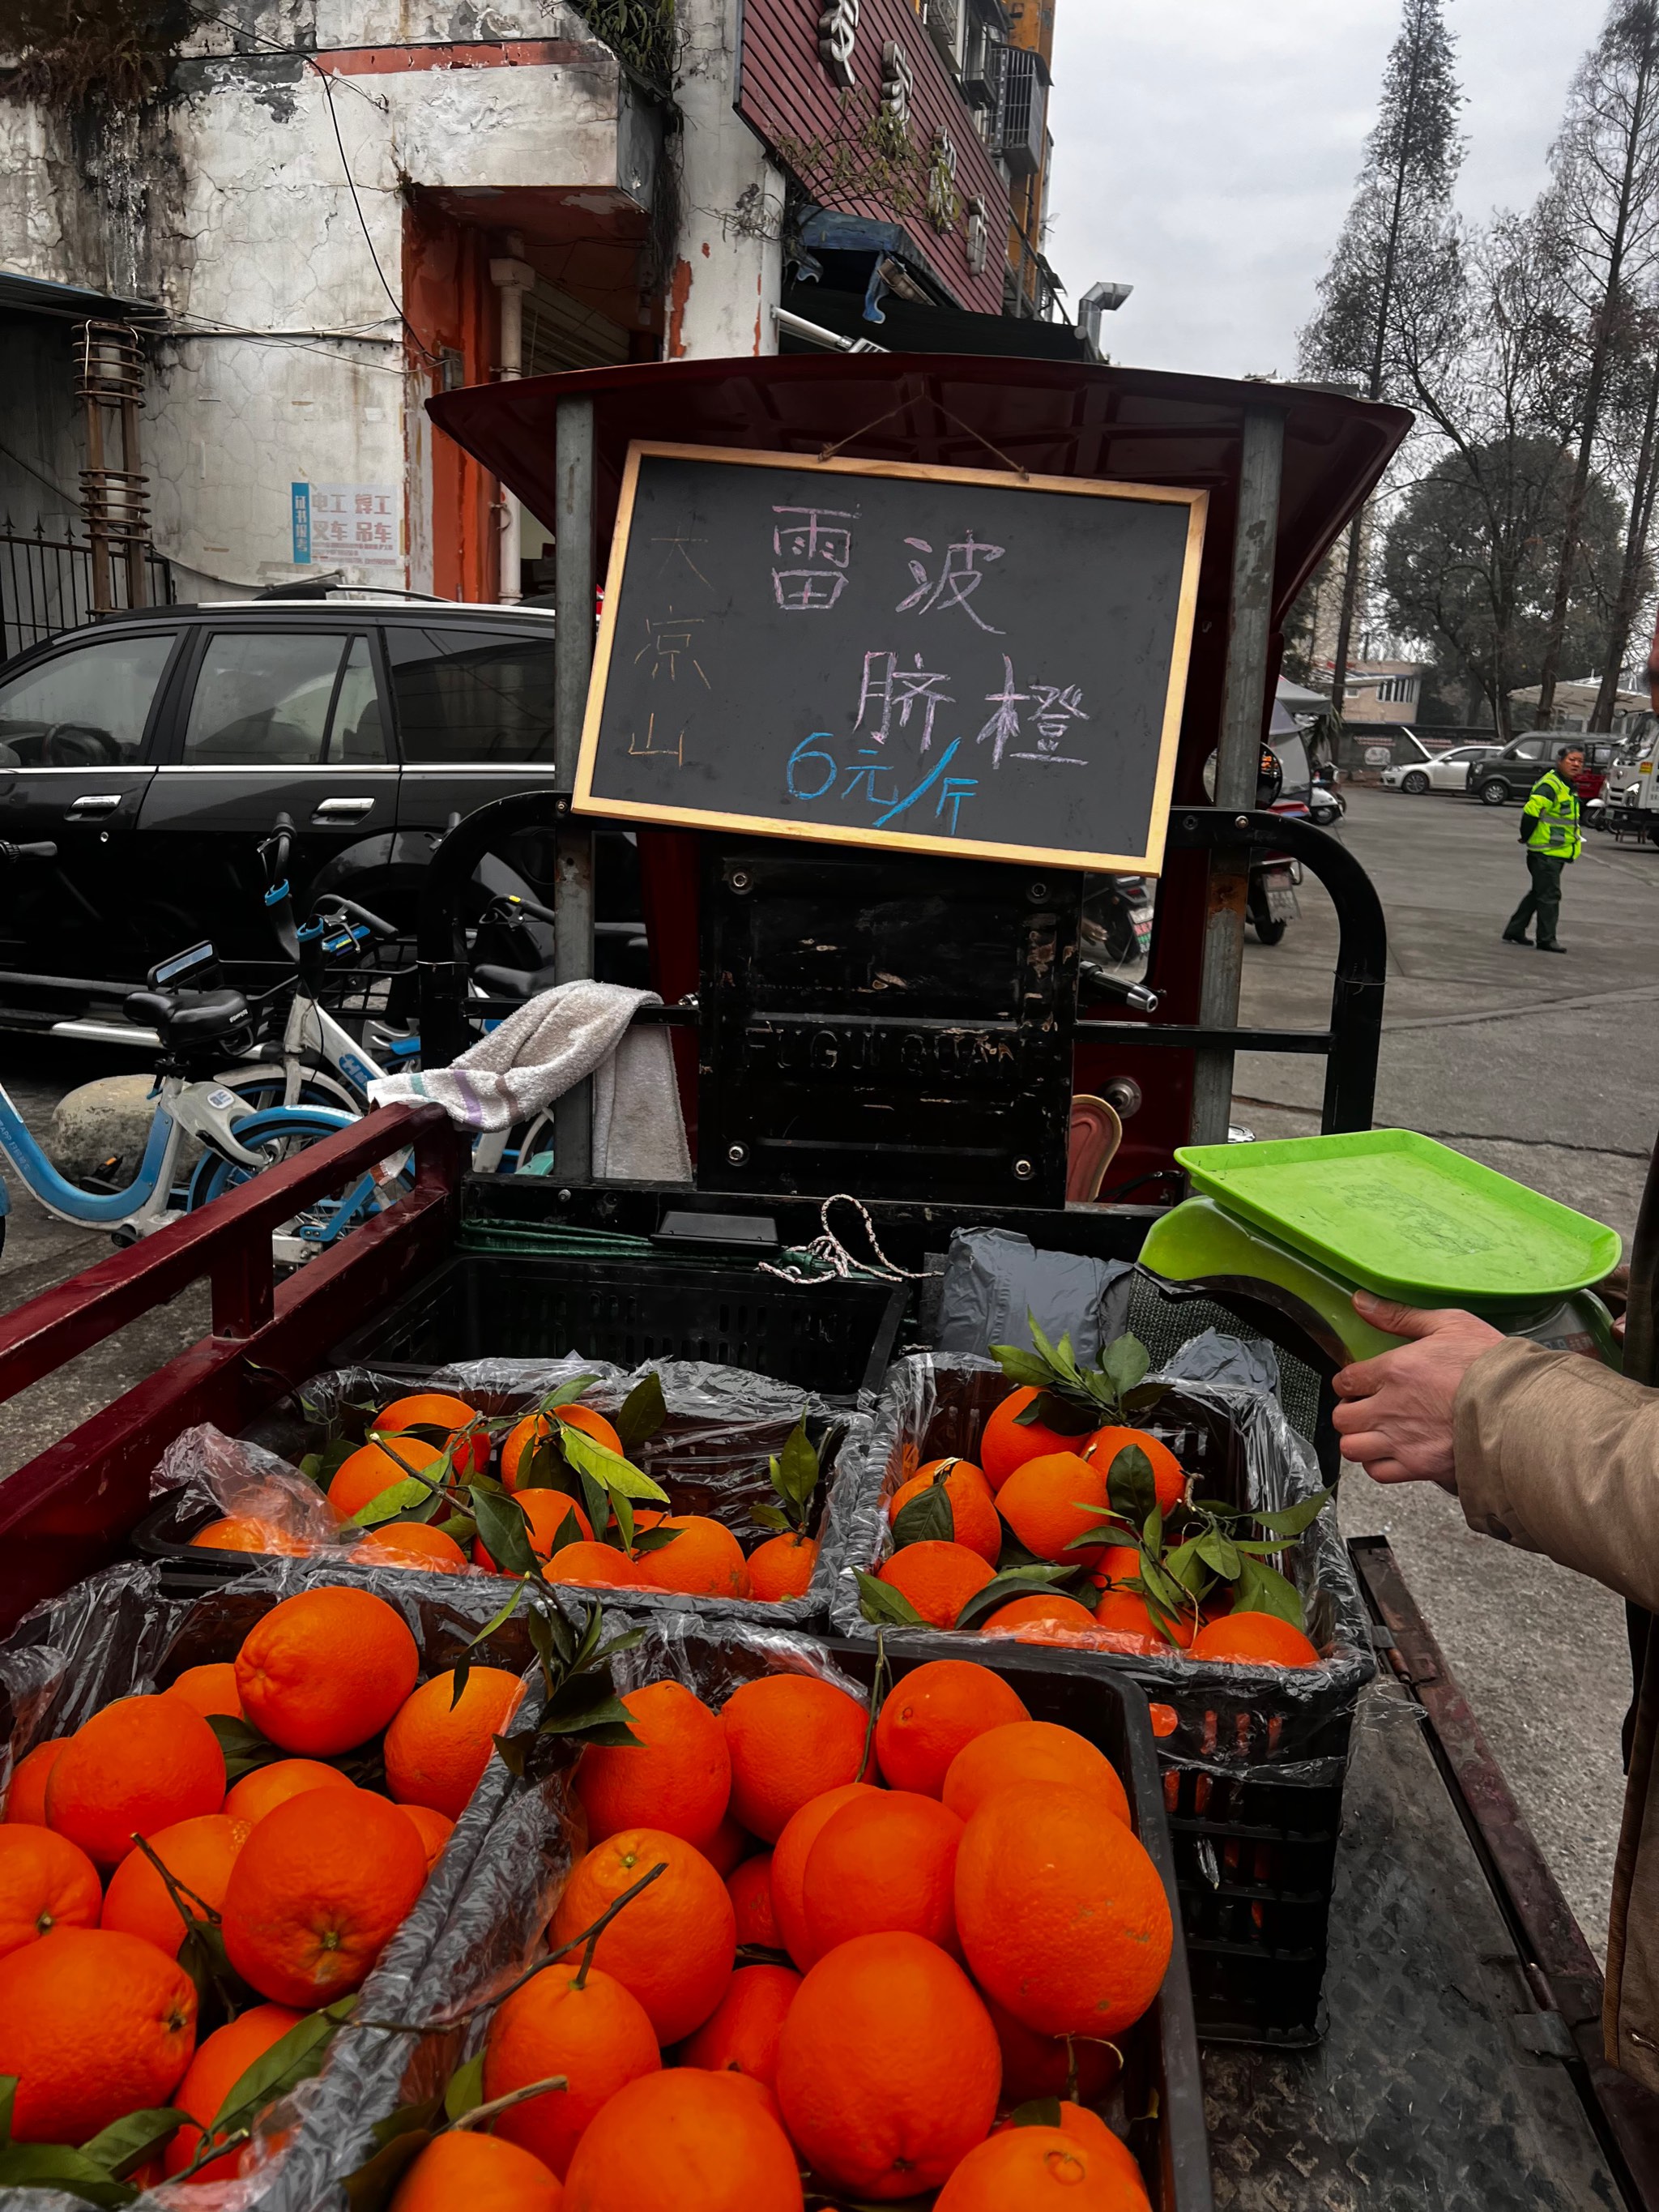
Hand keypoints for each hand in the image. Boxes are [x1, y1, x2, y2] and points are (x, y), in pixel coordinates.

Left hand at [1331, 1293, 1504, 1489]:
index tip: (1360, 1384)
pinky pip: (1378, 1472)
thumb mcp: (1448, 1324)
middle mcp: (1389, 1407)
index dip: (1348, 1382)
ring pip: (1352, 1448)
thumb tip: (1361, 1302)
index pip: (1344, 1380)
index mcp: (1394, 1370)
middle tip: (1366, 1408)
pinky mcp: (1419, 1466)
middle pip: (1341, 1418)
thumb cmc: (1490, 1364)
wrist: (1522, 1406)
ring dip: (1359, 1440)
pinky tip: (1392, 1452)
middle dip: (1349, 1412)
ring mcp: (1402, 1440)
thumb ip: (1399, 1316)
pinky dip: (1379, 1465)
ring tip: (1376, 1432)